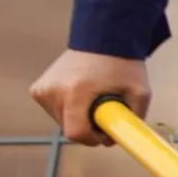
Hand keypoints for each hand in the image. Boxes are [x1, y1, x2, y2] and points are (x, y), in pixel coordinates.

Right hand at [29, 46, 153, 143]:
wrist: (101, 36)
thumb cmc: (121, 64)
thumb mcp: (140, 92)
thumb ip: (133, 120)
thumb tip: (120, 139)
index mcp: (75, 93)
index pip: (76, 134)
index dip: (93, 138)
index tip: (105, 131)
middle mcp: (53, 91)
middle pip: (70, 129)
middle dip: (88, 127)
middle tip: (103, 110)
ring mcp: (42, 90)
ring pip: (62, 122)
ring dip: (78, 117)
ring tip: (92, 97)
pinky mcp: (37, 89)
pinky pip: (55, 110)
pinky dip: (68, 108)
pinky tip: (79, 93)